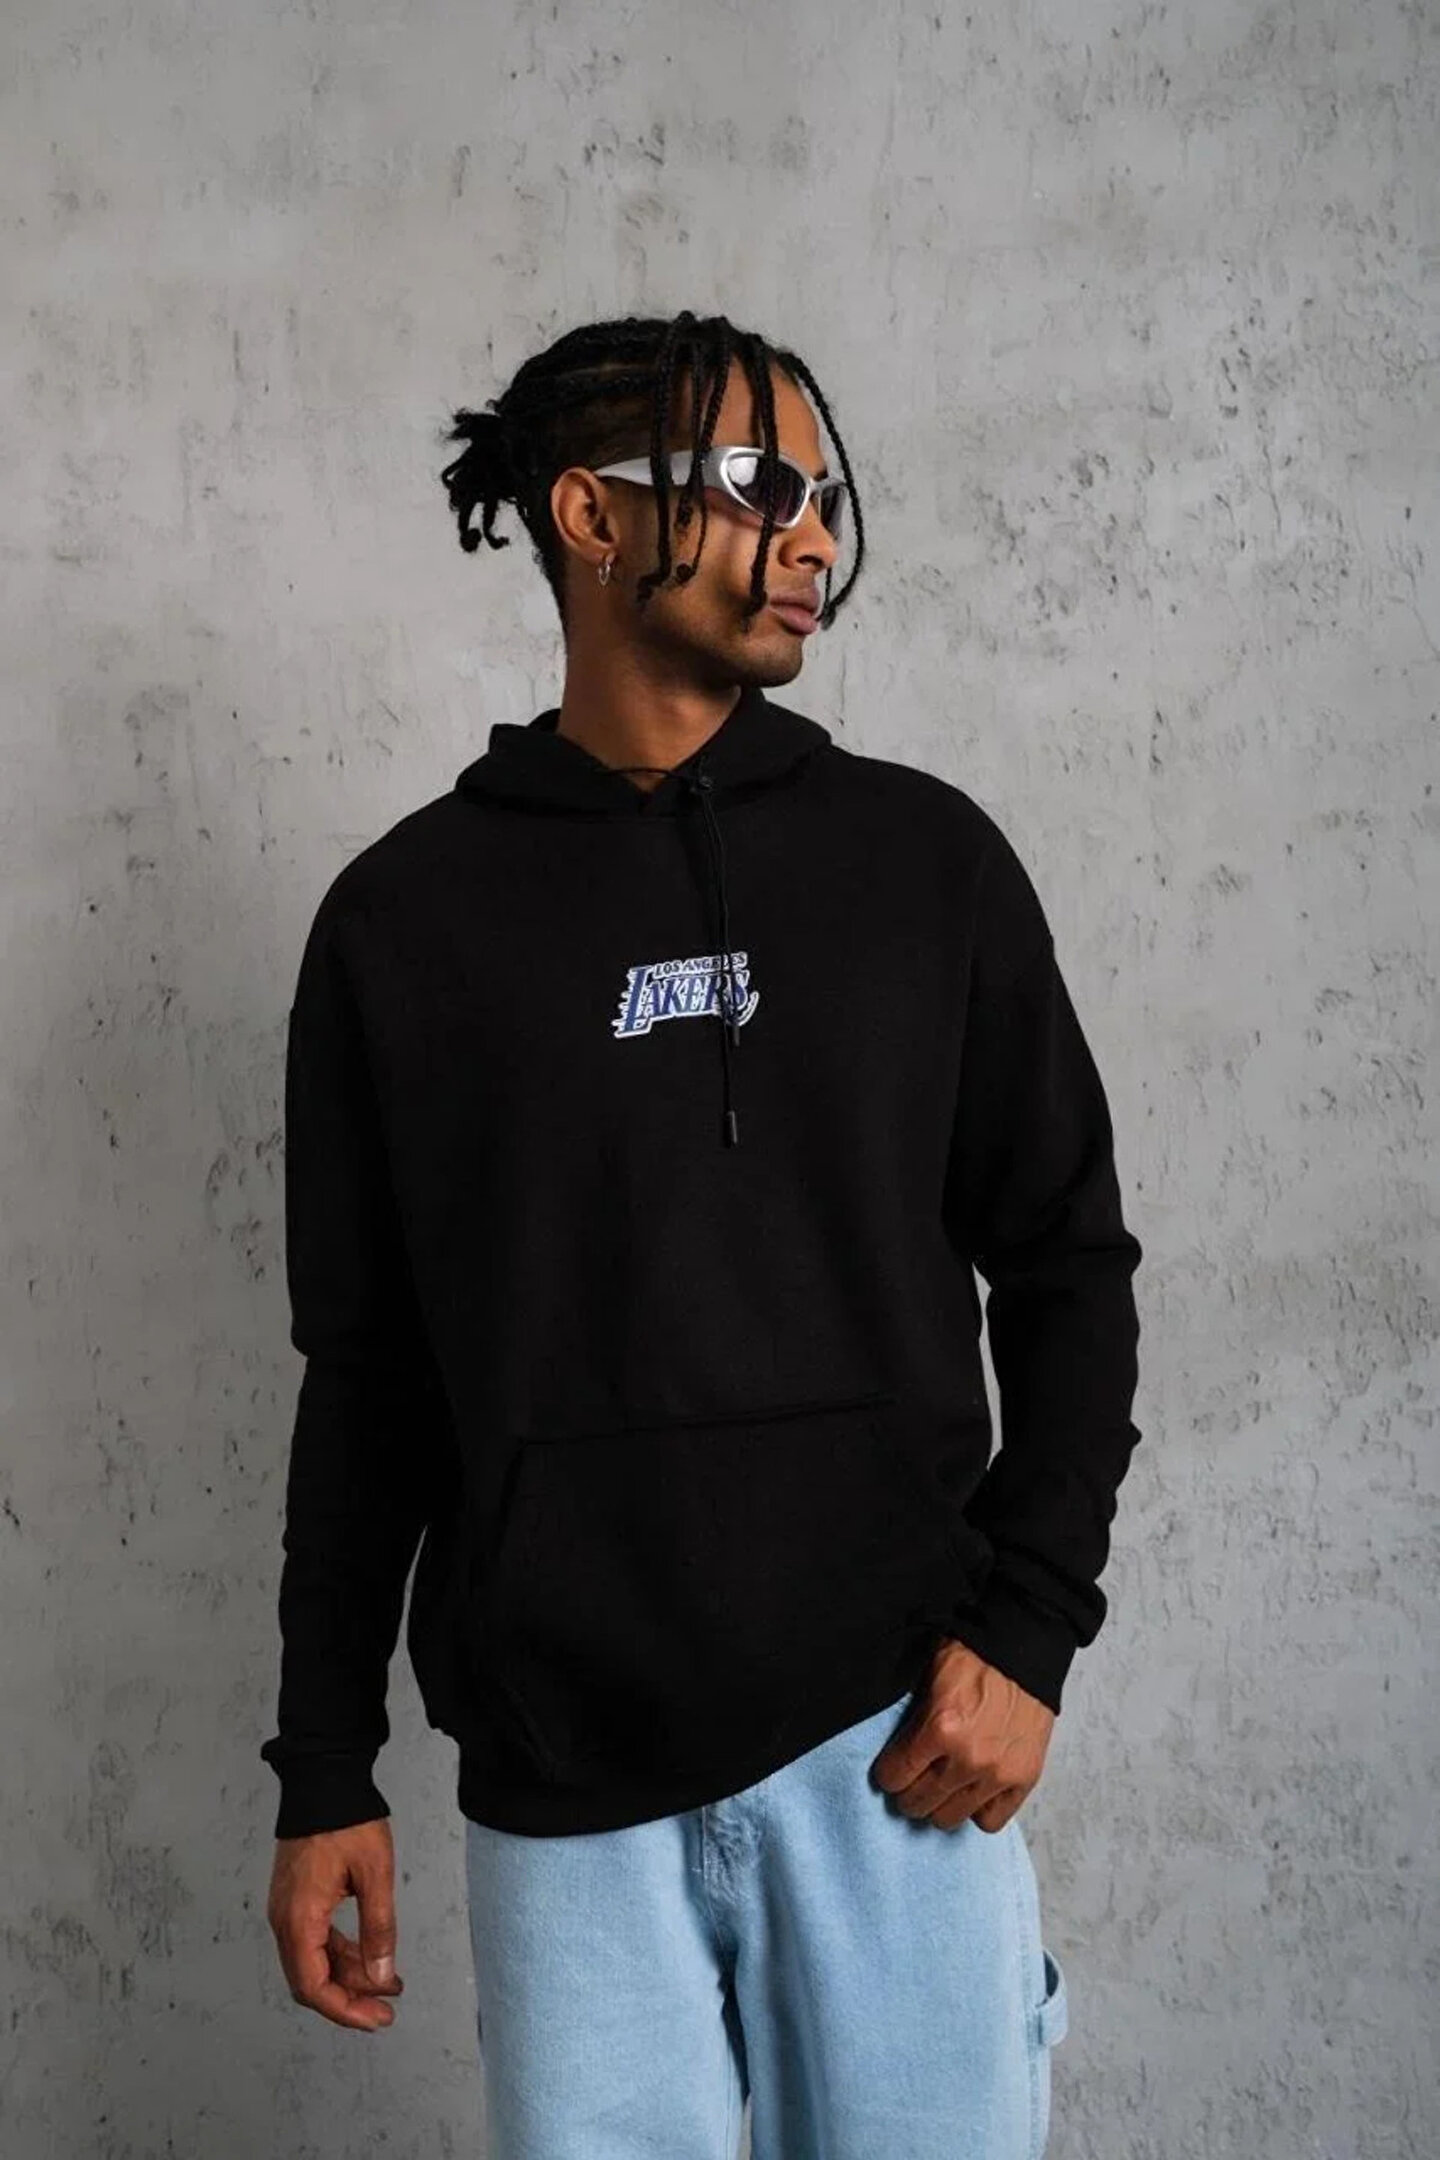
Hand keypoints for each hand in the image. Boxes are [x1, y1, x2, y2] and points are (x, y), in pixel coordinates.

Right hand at [267, 1816, 404, 2029]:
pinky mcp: (295, 1899)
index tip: (377, 2020)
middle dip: (349, 1999)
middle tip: (387, 2010)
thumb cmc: (348, 1821)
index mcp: (299, 1919)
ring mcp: (287, 1910)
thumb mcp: (375, 1874)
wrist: (322, 1779)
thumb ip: (378, 1928)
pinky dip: (341, 1954)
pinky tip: (370, 1956)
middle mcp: (285, 1920)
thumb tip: (382, 1977)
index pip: (313, 1987)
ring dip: (349, 1976)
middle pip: (311, 1980)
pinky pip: (315, 1940)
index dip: (345, 2011)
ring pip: (314, 1961)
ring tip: (390, 1982)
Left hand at [869, 1636, 1055, 1831]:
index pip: (894, 1777)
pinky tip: (971, 1790)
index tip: (893, 1768)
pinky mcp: (1023, 1780)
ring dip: (939, 1804)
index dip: (888, 1773)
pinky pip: (989, 1821)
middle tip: (913, 1779)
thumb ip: (911, 1718)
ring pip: (949, 1818)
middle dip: (908, 1792)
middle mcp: (968, 1759)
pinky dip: (977, 1810)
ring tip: (941, 1786)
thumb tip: (892, 1751)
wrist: (1023, 1650)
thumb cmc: (975, 1656)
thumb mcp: (927, 1677)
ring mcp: (997, 1774)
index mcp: (939, 1728)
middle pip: (918, 1804)